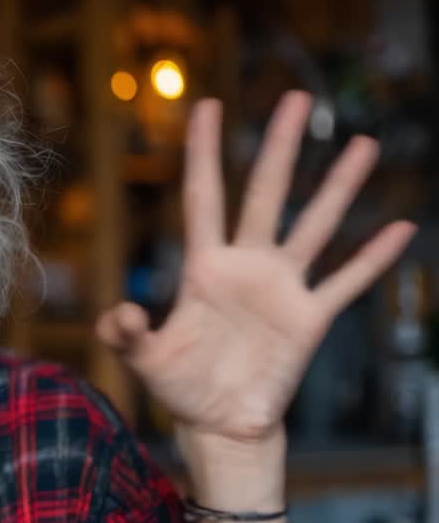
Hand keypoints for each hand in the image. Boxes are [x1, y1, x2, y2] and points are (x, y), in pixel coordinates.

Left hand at [96, 92, 414, 468]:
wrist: (218, 425)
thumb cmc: (179, 387)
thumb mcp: (143, 360)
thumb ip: (125, 335)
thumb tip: (121, 312)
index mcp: (203, 267)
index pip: (203, 196)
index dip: (204, 152)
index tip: (208, 105)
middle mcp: (246, 266)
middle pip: (265, 194)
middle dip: (279, 147)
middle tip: (296, 97)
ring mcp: (281, 289)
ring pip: (314, 226)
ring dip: (338, 188)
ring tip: (362, 143)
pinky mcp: (309, 319)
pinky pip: (346, 282)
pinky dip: (372, 257)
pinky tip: (400, 227)